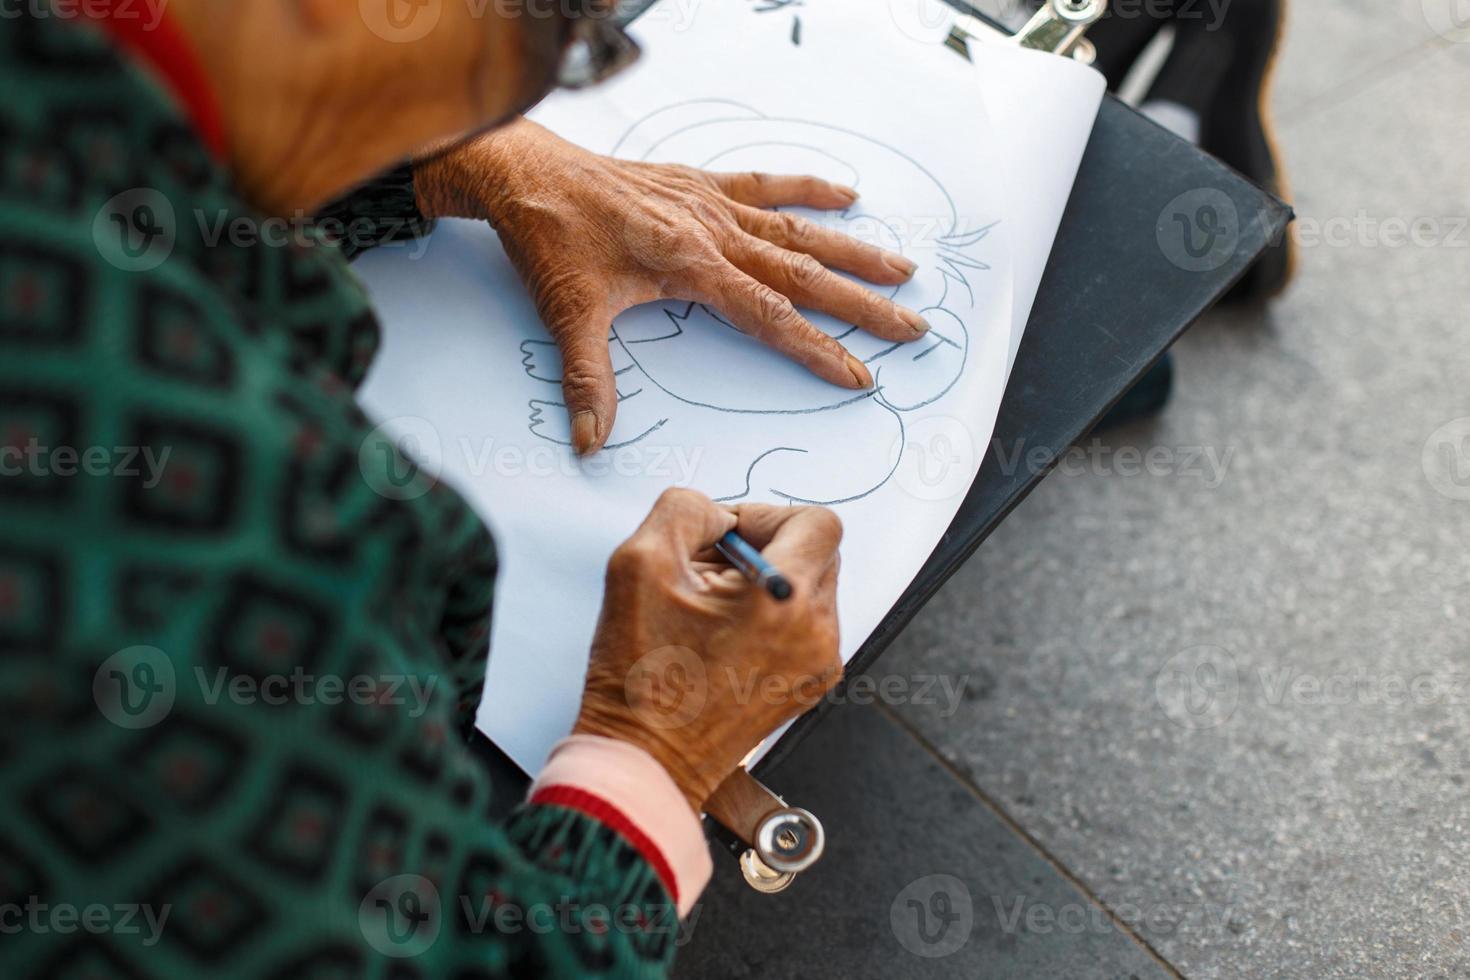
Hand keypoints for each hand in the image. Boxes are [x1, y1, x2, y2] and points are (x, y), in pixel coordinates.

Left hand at [414, 119, 928, 453]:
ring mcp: (711, 205)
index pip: (771, 317)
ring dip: (852, 251)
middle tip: (910, 326)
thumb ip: (587, 381)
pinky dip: (807, 190)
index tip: (858, 375)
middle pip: (804, 274)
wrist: (526, 173)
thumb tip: (590, 442)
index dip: (818, 350)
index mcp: (692, 266)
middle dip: (861, 304)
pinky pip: (766, 185)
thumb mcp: (569, 314)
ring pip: (797, 231)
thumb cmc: (550, 239)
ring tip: (901, 267)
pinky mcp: (699, 184)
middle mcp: (713, 233)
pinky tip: (845, 194)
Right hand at [572, 489, 842, 813]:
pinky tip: (722, 638)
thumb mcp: (639, 563)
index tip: (726, 538)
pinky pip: (803, 626)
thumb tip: (717, 513)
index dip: (766, 515)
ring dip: (766, 584)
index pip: (817, 521)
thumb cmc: (639, 678)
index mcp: (785, 600)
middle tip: (711, 572)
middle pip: (816, 552)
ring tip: (712, 611)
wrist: (645, 761)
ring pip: (809, 588)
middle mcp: (816, 634)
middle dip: (765, 548)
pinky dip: (770, 619)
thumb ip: (684, 510)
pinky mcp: (808, 686)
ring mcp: (817, 665)